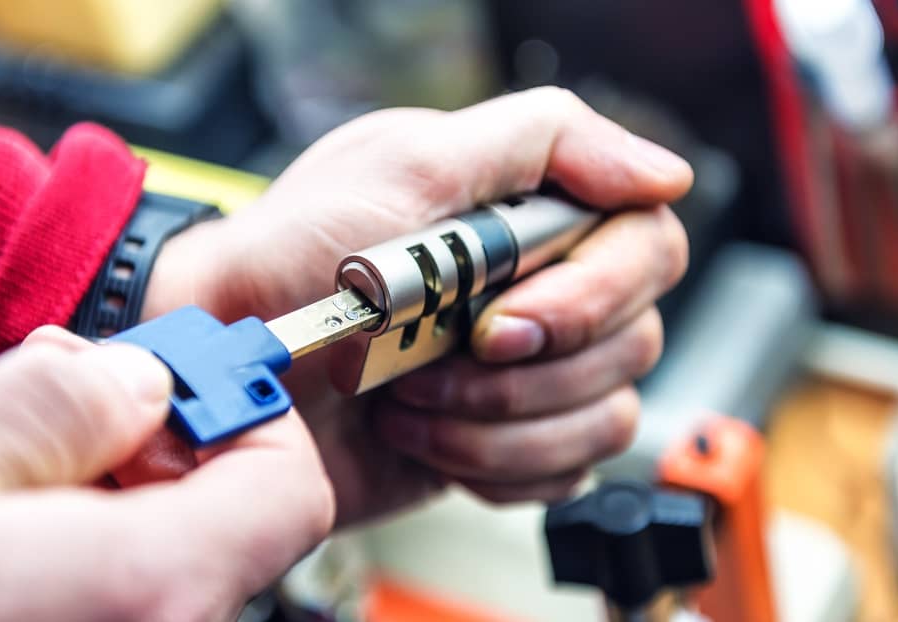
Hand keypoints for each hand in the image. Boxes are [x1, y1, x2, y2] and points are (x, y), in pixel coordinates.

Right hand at [0, 327, 332, 620]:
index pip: (291, 489)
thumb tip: (139, 380)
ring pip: (180, 572)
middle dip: (163, 462)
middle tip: (67, 434)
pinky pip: (141, 613)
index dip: (245, 419)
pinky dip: (99, 574)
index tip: (179, 389)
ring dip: (119, 517)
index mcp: (148, 592)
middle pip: (233, 528)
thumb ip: (51, 410)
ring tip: (14, 503)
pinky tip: (12, 564)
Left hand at [143, 87, 691, 524]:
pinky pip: (563, 473)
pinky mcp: (506, 442)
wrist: (234, 368)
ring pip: (604, 417)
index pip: (646, 248)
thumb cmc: (292, 260)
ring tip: (410, 399)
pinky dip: (492, 466)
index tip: (506, 320)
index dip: (595, 294)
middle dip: (525, 372)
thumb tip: (664, 175)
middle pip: (635, 341)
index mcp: (530, 218)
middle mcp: (540, 290)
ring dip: (497, 424)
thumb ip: (544, 141)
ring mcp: (526, 374)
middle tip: (441, 357)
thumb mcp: (406, 162)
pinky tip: (427, 439)